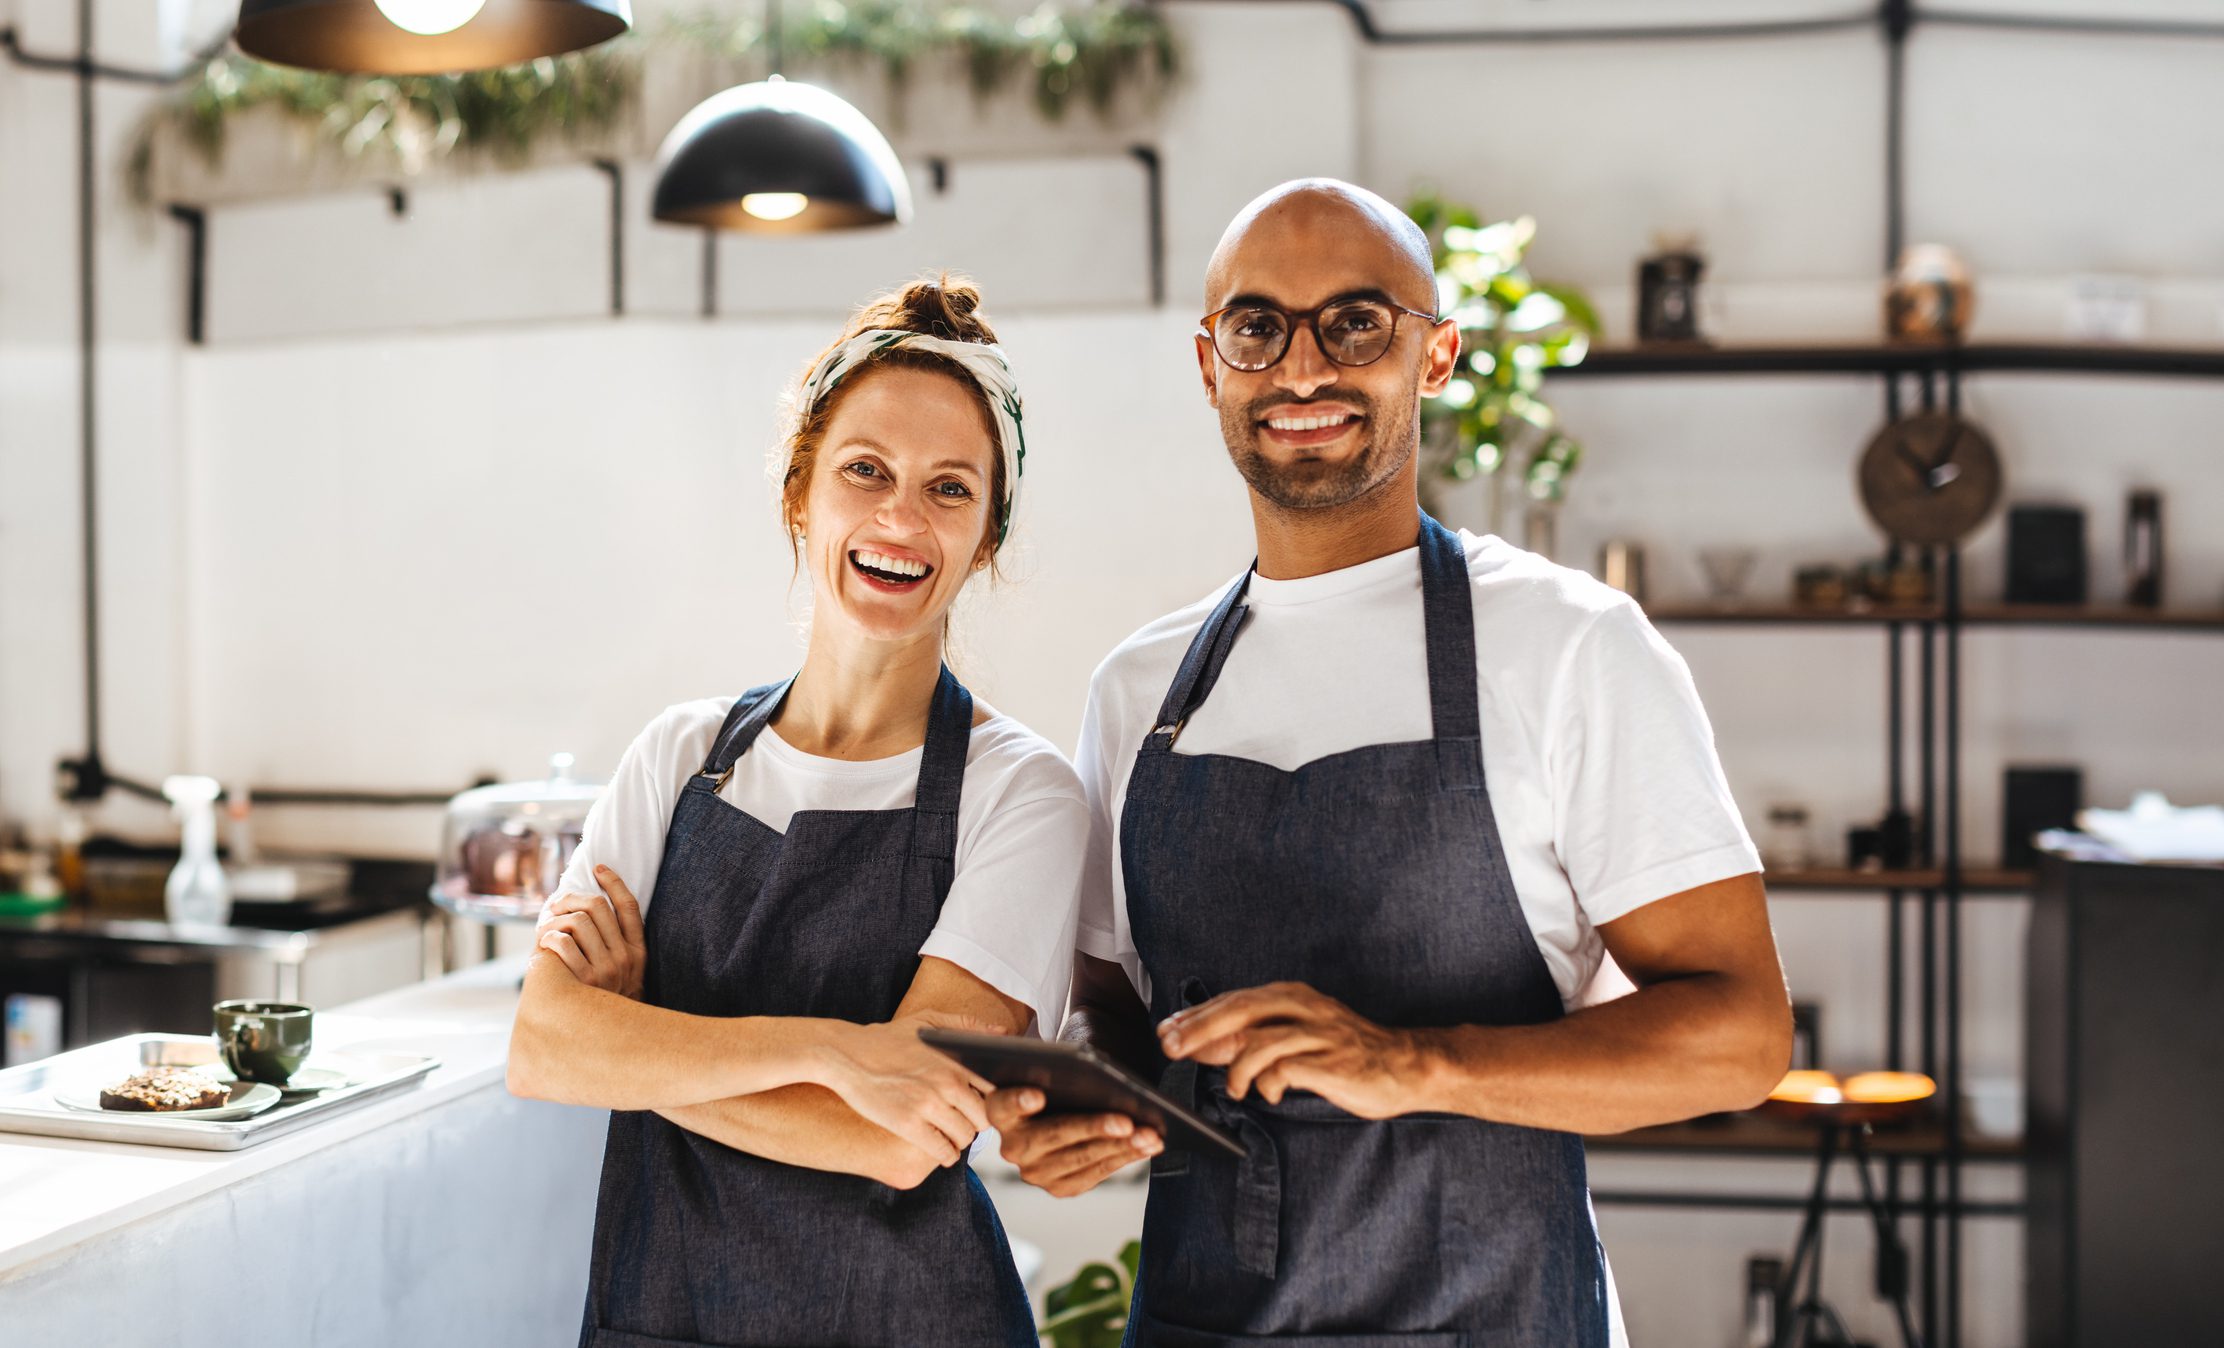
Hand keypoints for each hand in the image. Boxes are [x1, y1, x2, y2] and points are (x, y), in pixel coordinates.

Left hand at [537, 865, 646, 999]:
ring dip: (556, 918)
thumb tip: (590, 911)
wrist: (606, 1040)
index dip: (614, 882)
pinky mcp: (584, 981)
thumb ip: (615, 946)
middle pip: (598, 907)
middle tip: (556, 902)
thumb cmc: (606, 1001)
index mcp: (638, 952)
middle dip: (572, 898)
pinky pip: (562, 943)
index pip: (629, 907)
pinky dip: (549, 937)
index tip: (599, 868)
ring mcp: (606, 970)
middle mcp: (626, 958)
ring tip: (546, 925)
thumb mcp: (625, 974)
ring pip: (579, 921)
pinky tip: (544, 943)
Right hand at [816, 1013, 1002, 1168]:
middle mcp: (946, 1083)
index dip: (992, 1101)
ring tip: (952, 1137)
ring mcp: (927, 1105)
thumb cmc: (884, 1039)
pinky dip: (945, 1155)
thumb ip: (966, 1025)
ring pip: (965, 1137)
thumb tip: (1002, 1033)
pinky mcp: (907, 1125)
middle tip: (965, 1124)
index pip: (994, 1090)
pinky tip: (940, 1150)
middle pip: (984, 1118)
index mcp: (954, 1060)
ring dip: (961, 1141)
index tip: (981, 1106)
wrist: (844, 1055)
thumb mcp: (927, 1022)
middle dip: (977, 1124)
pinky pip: (942, 1151)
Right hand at [987, 1086, 1159, 1196]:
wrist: (1059, 1109)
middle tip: (1127, 1122)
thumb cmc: (1058, 1080)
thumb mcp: (1055, 1070)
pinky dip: (1125, 1158)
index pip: (1003, 1104)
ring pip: (1080, 1158)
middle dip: (1094, 1128)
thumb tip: (1099, 1074)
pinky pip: (1096, 1174)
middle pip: (1053, 1135)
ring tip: (1150, 1135)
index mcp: (1000, 1110)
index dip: (1019, 1100)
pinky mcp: (1059, 1187)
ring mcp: (1034, 1172)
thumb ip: (1062, 1070)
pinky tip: (1149, 1145)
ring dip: (1120, 1147)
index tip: (1038, 1095)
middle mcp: (1011, 1146)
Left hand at [1158, 981, 1431, 1120]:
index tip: (1167, 1031)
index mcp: (1291, 996)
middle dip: (1200, 1030)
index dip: (1196, 1016)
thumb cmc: (1345, 1053)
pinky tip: (1271, 1094)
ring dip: (1236, 1069)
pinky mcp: (1331, 1062)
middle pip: (1239, 1011)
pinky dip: (1269, 1084)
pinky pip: (1286, 1070)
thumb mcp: (1295, 1035)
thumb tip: (1201, 1043)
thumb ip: (1252, 1037)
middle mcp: (1303, 1008)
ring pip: (1259, 1041)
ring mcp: (1318, 1033)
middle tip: (1172, 1048)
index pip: (1233, 1000)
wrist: (1405, 1065)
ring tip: (1235, 1089)